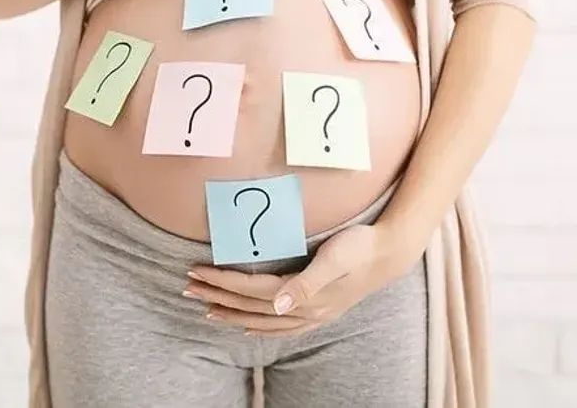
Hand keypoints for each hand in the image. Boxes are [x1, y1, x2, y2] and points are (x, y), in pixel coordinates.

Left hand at [183, 223, 417, 336]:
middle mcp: (304, 311)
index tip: (196, 271)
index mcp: (303, 296)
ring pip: (261, 320)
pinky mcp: (318, 311)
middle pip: (250, 306)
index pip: (251, 290)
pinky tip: (248, 328)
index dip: (222, 282)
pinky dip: (260, 329)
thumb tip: (277, 306)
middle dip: (216, 297)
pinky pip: (282, 328)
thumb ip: (305, 283)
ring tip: (206, 309)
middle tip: (187, 287)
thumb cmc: (359, 247)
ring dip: (231, 314)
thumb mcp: (334, 259)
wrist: (389, 253)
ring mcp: (312, 315)